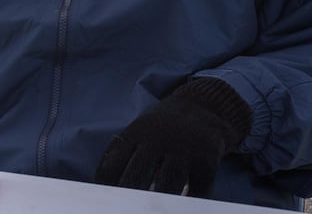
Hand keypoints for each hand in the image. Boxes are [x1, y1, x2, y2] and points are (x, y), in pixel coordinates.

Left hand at [94, 77, 251, 197]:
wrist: (201, 107)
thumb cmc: (161, 128)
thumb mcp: (138, 132)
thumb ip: (122, 153)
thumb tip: (104, 186)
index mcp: (135, 134)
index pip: (113, 164)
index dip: (107, 186)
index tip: (106, 201)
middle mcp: (158, 140)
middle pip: (139, 173)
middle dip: (129, 194)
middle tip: (124, 208)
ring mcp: (183, 149)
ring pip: (168, 182)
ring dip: (159, 200)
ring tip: (152, 210)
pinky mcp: (207, 160)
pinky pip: (198, 187)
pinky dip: (190, 201)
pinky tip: (182, 208)